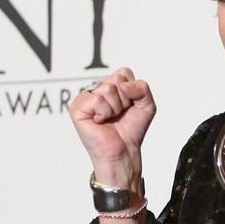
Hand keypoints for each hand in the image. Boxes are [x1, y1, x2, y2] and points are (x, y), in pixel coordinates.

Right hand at [70, 67, 155, 186]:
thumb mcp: (147, 105)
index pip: (124, 73)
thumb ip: (142, 88)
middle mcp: (96, 90)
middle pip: (116, 80)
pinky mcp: (77, 108)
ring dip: (115, 108)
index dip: (131, 91)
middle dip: (124, 100)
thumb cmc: (131, 130)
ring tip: (110, 118)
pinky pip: (97, 99)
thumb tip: (123, 85)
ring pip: (107, 88)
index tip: (128, 106)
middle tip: (119, 114)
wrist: (124, 150)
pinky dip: (104, 113)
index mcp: (110, 86)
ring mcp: (85, 98)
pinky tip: (100, 121)